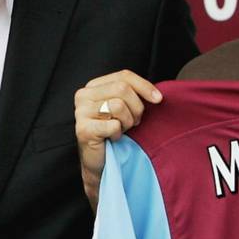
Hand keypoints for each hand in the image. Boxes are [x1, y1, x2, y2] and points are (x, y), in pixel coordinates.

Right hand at [74, 70, 162, 210]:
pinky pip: (113, 125)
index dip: (144, 86)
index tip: (158, 99)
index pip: (123, 76)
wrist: (103, 163)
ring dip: (127, 122)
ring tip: (122, 130)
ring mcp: (80, 112)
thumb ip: (134, 94)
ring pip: (118, 105)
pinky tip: (113, 138)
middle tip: (134, 122)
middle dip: (136, 107)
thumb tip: (158, 95)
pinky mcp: (83, 129)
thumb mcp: (125, 108)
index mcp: (94, 86)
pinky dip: (119, 134)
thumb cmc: (115, 133)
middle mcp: (83, 95)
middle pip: (122, 88)